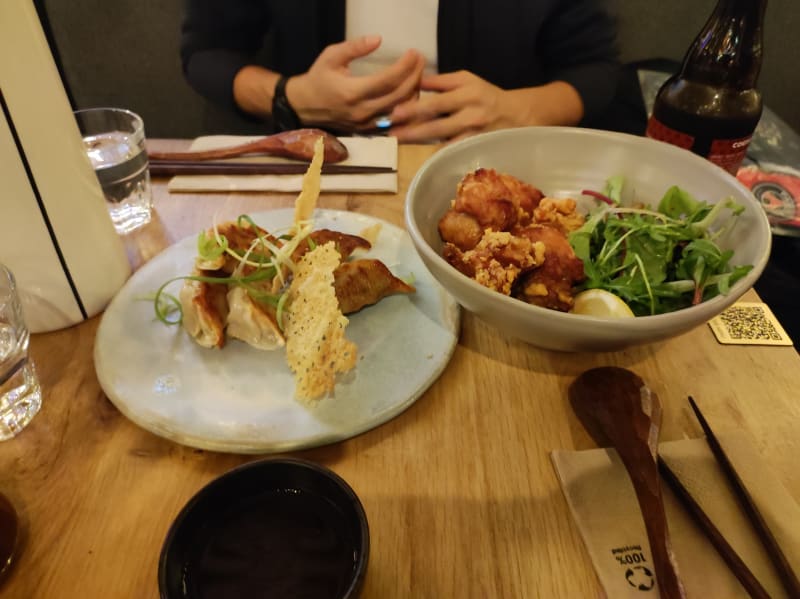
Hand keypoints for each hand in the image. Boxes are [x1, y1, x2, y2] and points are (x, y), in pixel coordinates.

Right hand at [288, 36, 424, 131]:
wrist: (304, 107)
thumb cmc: (318, 79)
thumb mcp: (331, 56)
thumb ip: (354, 47)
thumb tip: (378, 39)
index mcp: (352, 92)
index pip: (388, 79)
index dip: (405, 66)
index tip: (414, 53)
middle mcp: (362, 111)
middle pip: (400, 96)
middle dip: (415, 76)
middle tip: (420, 61)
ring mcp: (367, 124)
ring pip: (401, 111)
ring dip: (414, 92)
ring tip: (417, 75)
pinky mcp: (369, 130)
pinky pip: (395, 121)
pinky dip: (406, 108)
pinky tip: (410, 94)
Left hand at [388, 71, 583, 142]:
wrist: (519, 115)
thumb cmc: (487, 96)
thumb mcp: (468, 81)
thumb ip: (441, 83)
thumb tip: (414, 82)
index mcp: (467, 92)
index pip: (436, 100)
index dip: (413, 107)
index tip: (393, 112)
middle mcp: (471, 113)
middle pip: (436, 122)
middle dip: (411, 129)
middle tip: (391, 133)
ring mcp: (475, 133)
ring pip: (443, 140)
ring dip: (420, 143)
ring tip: (400, 144)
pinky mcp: (478, 148)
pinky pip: (455, 153)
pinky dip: (437, 156)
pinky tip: (421, 160)